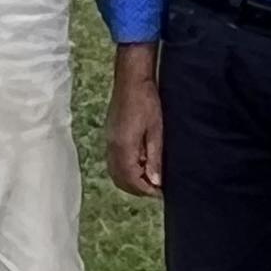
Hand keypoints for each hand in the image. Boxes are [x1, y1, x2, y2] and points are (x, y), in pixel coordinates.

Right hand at [105, 46, 162, 196]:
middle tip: (156, 188)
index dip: (147, 190)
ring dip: (131, 179)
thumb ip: (154, 158)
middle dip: (138, 188)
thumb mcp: (156, 130)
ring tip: (150, 176)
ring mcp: (109, 141)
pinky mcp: (110, 135)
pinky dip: (126, 169)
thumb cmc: (147, 101)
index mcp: (124, 147)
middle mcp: (112, 147)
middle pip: (121, 180)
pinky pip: (114, 161)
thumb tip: (155, 181)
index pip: (132, 180)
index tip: (161, 192)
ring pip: (116, 172)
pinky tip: (141, 162)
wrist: (131, 79)